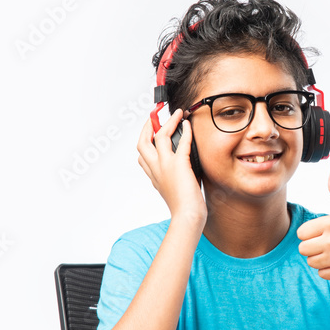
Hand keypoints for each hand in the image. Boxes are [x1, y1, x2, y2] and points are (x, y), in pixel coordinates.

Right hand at [137, 110, 206, 225]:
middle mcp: (156, 169)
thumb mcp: (174, 188)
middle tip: (154, 116)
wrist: (187, 216)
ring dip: (168, 121)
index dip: (145, 143)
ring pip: (159, 136)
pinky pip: (181, 141)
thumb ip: (174, 175)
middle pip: (142, 143)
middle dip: (147, 127)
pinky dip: (185, 130)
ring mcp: (166, 166)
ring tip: (177, 113)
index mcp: (154, 176)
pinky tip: (188, 124)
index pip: (142, 156)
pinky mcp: (179, 164)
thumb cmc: (185, 207)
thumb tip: (185, 163)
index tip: (150, 134)